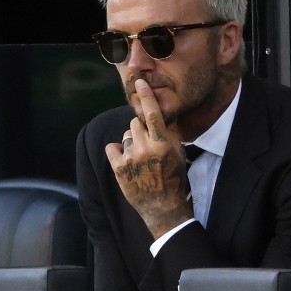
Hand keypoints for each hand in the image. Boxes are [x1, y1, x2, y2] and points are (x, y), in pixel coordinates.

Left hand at [105, 79, 192, 239]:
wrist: (163, 207)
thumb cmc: (174, 178)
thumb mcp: (178, 153)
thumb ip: (169, 133)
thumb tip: (159, 112)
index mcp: (163, 143)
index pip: (152, 114)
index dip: (145, 96)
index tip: (140, 83)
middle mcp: (145, 148)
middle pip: (135, 123)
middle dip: (140, 130)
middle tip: (147, 144)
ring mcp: (130, 159)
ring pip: (125, 135)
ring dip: (131, 141)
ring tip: (139, 157)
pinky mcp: (118, 169)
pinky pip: (112, 147)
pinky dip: (118, 152)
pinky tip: (126, 161)